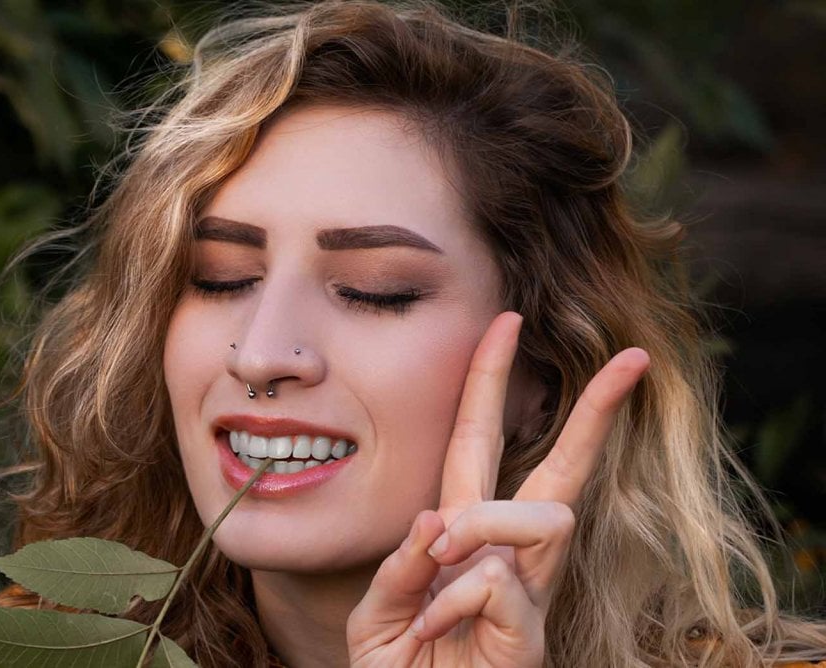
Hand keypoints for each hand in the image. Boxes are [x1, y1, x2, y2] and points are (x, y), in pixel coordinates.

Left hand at [347, 312, 649, 666]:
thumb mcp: (380, 611)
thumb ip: (403, 565)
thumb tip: (439, 519)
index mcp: (463, 533)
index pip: (482, 443)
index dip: (491, 382)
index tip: (508, 323)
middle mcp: (505, 553)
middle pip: (562, 468)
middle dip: (595, 410)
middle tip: (634, 357)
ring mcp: (526, 590)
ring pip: (544, 513)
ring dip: (483, 527)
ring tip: (441, 566)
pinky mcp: (531, 628)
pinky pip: (493, 580)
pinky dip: (451, 600)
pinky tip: (438, 629)